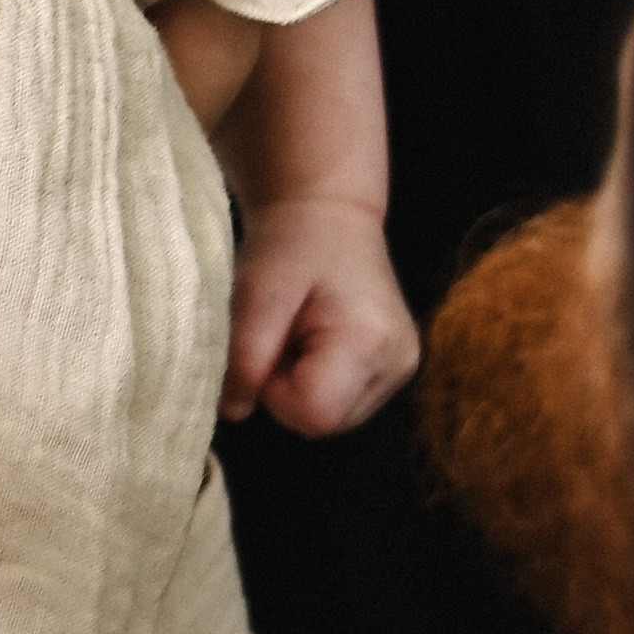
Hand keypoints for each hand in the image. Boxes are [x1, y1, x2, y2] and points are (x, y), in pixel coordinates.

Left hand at [222, 197, 418, 434]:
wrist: (328, 212)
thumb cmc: (292, 243)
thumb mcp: (256, 293)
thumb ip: (245, 357)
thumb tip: (233, 412)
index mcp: (371, 342)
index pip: (314, 415)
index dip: (277, 392)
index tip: (271, 345)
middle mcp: (396, 363)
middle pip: (323, 421)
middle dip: (286, 388)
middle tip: (282, 333)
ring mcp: (399, 368)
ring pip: (330, 416)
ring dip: (299, 384)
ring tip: (298, 331)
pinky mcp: (391, 368)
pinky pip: (340, 401)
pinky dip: (315, 379)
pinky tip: (314, 338)